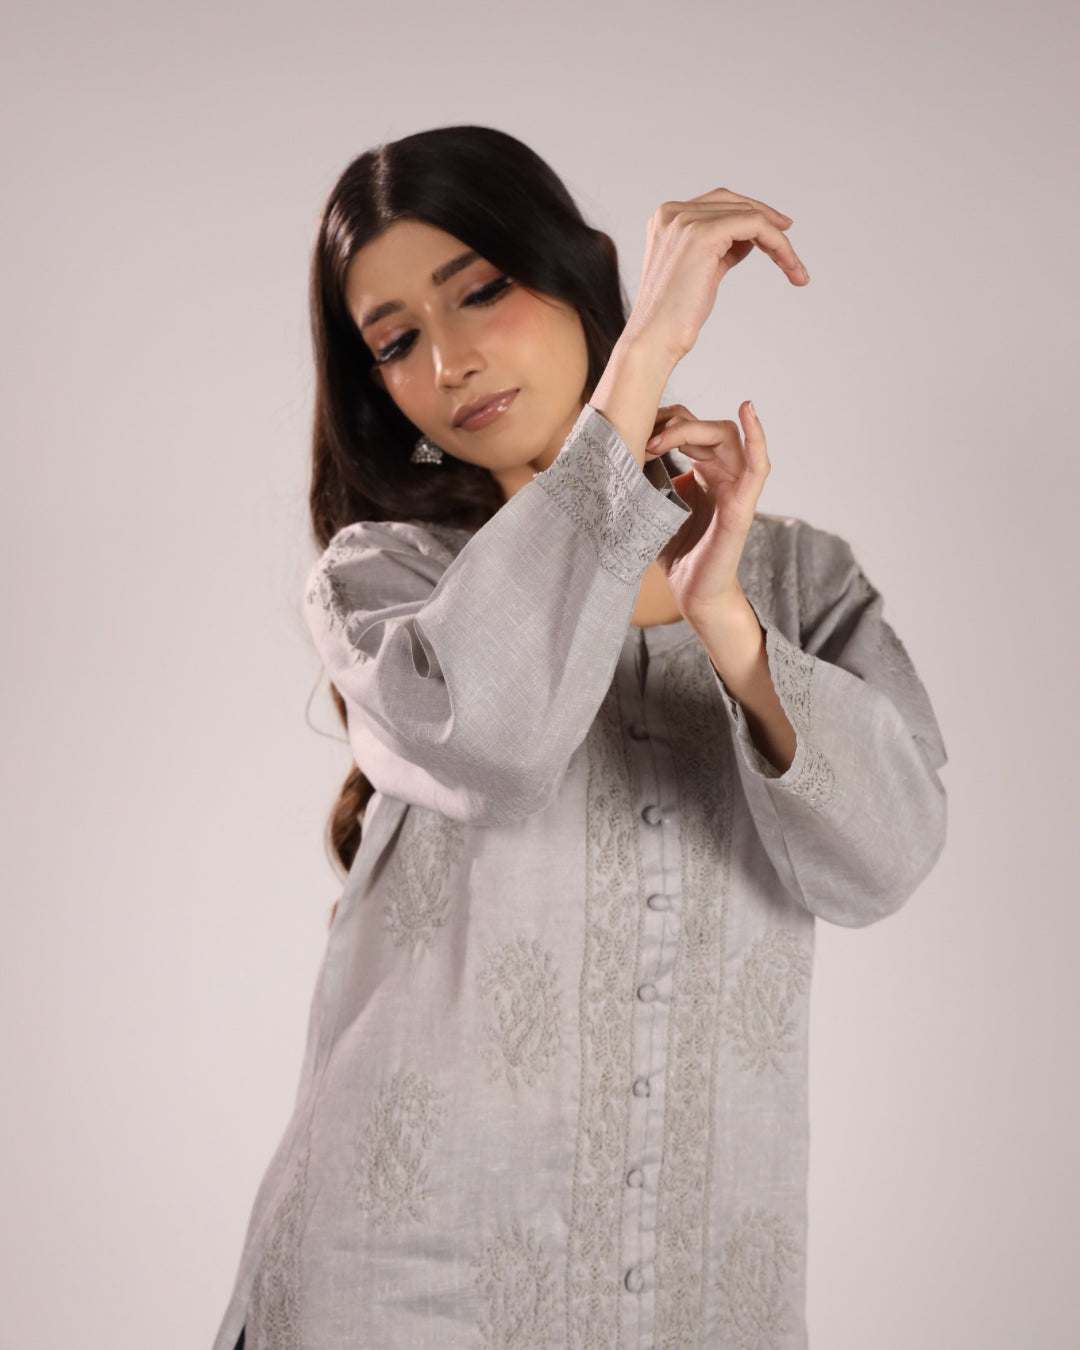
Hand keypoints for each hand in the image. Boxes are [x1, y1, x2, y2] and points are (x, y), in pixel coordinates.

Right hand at [624, 186, 808, 366]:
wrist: (655, 338)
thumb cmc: (675, 315)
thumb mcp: (700, 271)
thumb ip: (719, 248)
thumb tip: (750, 240)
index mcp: (667, 217)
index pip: (719, 203)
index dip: (752, 216)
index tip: (780, 237)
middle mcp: (673, 212)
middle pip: (735, 203)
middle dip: (769, 225)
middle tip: (791, 256)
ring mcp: (686, 220)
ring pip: (750, 214)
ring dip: (779, 241)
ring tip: (795, 270)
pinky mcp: (704, 233)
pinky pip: (755, 225)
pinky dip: (778, 244)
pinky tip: (789, 265)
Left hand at [645, 400, 769, 620]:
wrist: (693, 592)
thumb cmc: (677, 553)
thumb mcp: (656, 507)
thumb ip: (650, 479)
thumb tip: (624, 451)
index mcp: (705, 472)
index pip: (691, 428)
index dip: (665, 423)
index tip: (635, 434)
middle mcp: (724, 474)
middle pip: (706, 426)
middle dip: (673, 424)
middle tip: (644, 441)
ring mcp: (736, 487)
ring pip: (725, 436)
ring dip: (691, 430)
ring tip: (660, 441)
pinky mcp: (742, 506)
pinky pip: (758, 465)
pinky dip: (757, 436)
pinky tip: (747, 409)